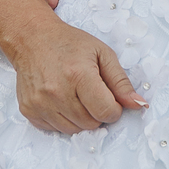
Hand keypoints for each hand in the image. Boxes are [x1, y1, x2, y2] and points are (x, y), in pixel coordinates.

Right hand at [13, 18, 146, 134]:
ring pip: (74, 130)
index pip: (105, 111)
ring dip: (82, 118)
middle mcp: (57, 92)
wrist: (33, 38)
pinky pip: (55, 129)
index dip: (115, 108)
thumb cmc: (70, 43)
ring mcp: (40, 103)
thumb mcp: (102, 53)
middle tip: (93, 94)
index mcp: (78, 74)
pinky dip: (64, 119)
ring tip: (77, 95)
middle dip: (98, 112)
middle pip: (91, 123)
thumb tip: (138, 104)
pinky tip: (62, 99)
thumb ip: (121, 81)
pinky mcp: (29, 111)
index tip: (111, 98)